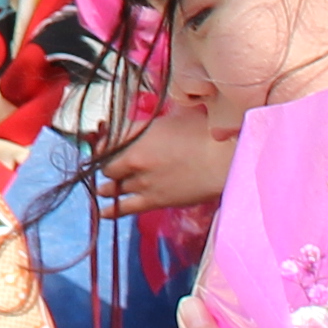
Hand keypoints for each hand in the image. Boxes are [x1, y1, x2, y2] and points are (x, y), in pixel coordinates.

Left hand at [96, 106, 235, 213]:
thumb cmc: (207, 132)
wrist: (225, 159)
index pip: (108, 139)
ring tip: (108, 187)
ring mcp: (142, 181)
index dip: (103, 143)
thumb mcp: (176, 116)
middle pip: (106, 165)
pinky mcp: (153, 200)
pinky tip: (105, 212)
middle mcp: (134, 157)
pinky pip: (123, 208)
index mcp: (138, 133)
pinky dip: (111, 209)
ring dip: (110, 186)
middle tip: (112, 166)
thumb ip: (156, 123)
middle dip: (108, 165)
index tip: (104, 145)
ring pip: (112, 186)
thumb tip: (148, 126)